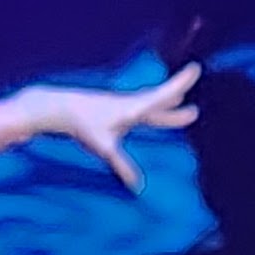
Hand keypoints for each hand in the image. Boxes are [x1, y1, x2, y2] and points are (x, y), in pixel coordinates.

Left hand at [25, 64, 201, 192]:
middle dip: (178, 97)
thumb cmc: (82, 125)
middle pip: (160, 100)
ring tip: (179, 96)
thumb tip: (138, 186)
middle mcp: (131, 103)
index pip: (163, 95)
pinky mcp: (111, 107)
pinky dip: (151, 105)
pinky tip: (149, 110)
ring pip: (149, 102)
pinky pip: (138, 105)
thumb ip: (122, 166)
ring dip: (166, 100)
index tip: (195, 68)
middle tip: (196, 105)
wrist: (59, 108)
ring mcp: (121, 104)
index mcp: (134, 108)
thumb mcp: (104, 147)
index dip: (181, 82)